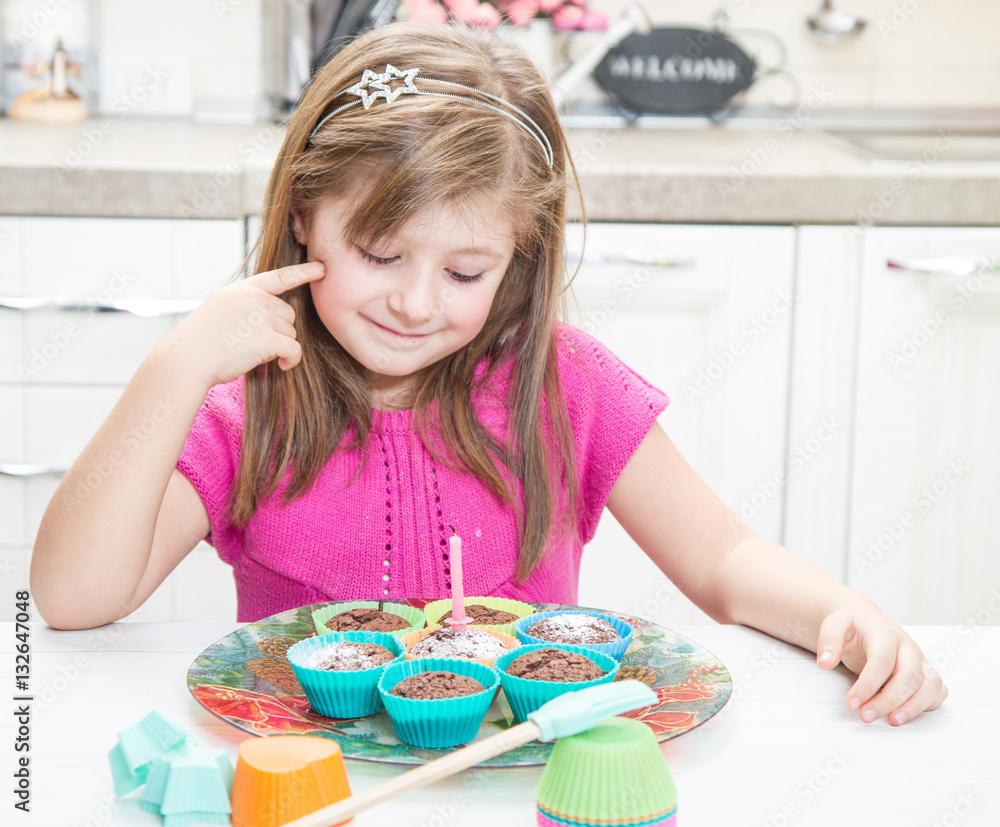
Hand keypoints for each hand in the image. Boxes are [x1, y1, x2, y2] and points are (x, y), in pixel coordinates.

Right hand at [158, 261, 325, 388]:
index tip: (322, 268)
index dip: (303, 273)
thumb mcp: (220, 311)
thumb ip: (245, 307)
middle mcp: (254, 299)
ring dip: (281, 346)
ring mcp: (261, 317)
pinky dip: (292, 360)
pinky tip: (283, 366)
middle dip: (280, 330)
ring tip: (256, 354)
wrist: (186, 358)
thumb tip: (274, 318)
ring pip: (291, 332)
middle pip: (288, 313)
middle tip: (258, 344)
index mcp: (242, 290)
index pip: (278, 277)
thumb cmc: (201, 342)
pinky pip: (294, 349)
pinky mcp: (268, 338)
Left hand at [816, 604, 947, 725]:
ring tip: (892, 722)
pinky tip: (905, 713)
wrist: (864, 619)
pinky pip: (937, 690)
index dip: (867, 685)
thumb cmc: (851, 626)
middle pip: (909, 676)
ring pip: (930, 685)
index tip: (851, 704)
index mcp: (885, 632)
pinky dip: (927, 704)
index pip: (882, 661)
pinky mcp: (925, 671)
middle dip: (889, 700)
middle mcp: (907, 646)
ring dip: (914, 707)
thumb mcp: (833, 624)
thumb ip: (828, 640)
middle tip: (866, 716)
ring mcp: (919, 659)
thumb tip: (825, 663)